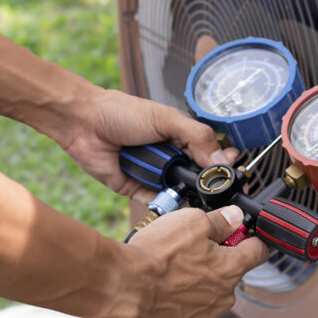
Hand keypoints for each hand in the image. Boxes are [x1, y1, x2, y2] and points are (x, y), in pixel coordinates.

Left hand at [59, 88, 237, 203]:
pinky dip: (166, 205)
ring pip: (181, 192)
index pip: (211, 154)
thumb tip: (222, 158)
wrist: (83, 123)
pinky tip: (174, 203)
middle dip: (207, 184)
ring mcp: (155, 175)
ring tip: (194, 195)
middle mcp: (171, 158)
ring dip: (187, 195)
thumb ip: (197, 137)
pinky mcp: (137, 190)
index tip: (234, 173)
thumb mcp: (167, 119)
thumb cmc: (121, 112)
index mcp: (182, 138)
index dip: (223, 165)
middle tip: (217, 189)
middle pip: (199, 178)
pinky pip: (158, 203)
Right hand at [103, 205, 267, 317]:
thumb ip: (220, 221)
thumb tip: (235, 217)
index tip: (241, 238)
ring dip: (195, 291)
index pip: (258, 253)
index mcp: (230, 268)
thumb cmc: (154, 255)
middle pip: (228, 278)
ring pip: (207, 302)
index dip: (249, 241)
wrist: (120, 288)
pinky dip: (178, 314)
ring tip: (167, 280)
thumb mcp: (191, 222)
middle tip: (186, 257)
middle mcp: (224, 298)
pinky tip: (161, 302)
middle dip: (213, 267)